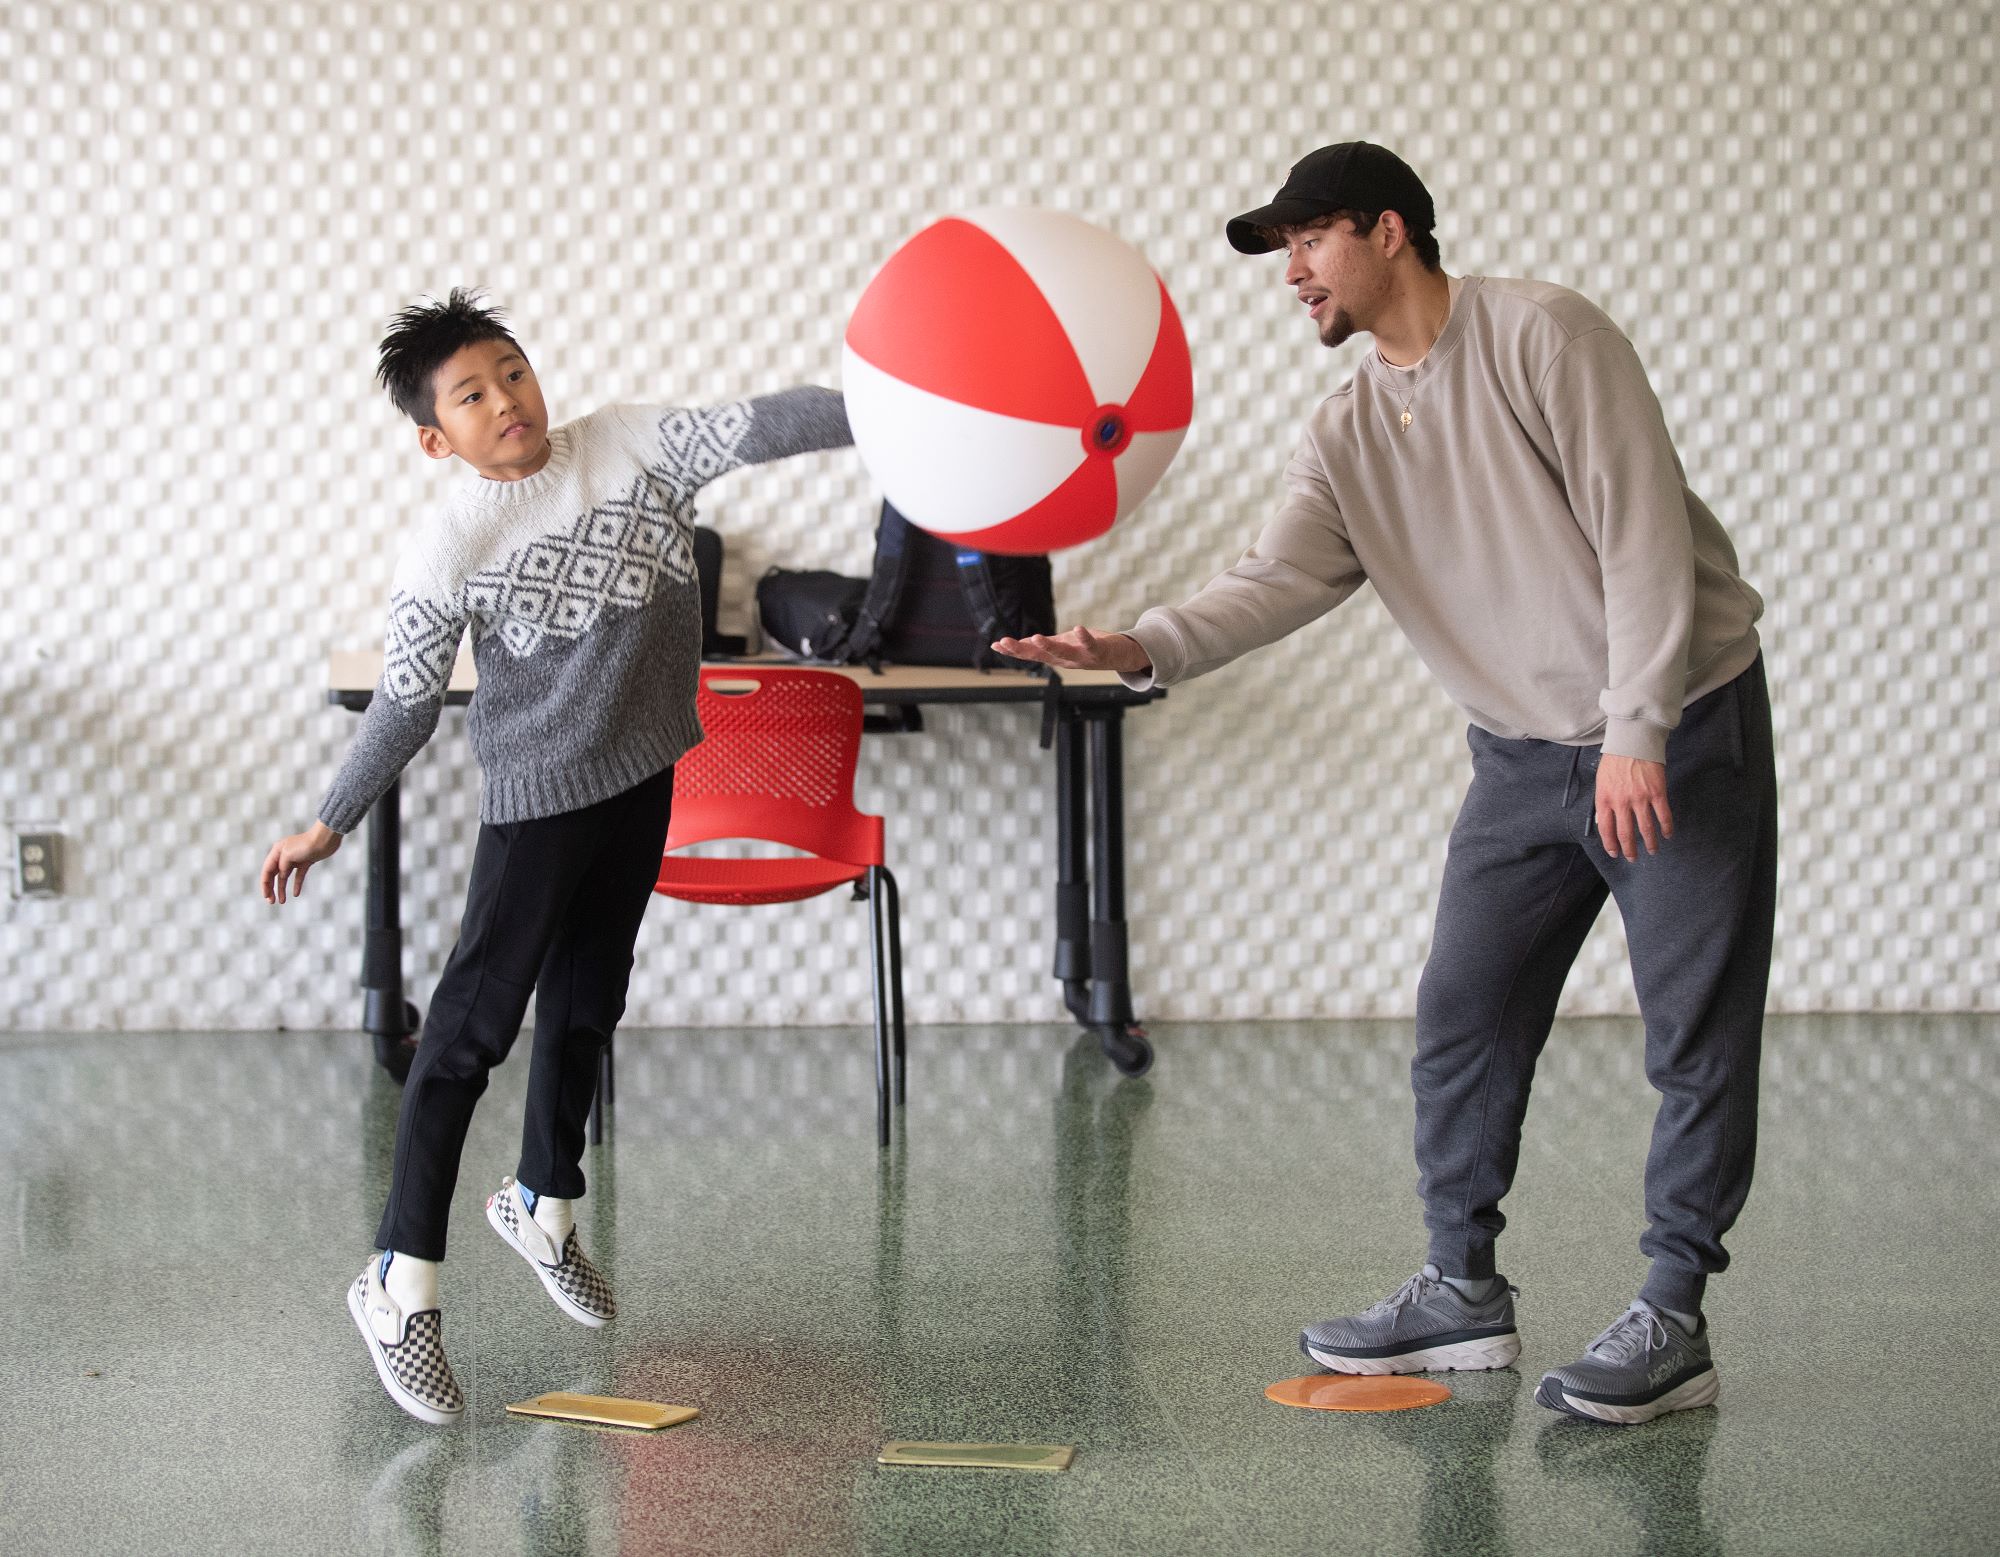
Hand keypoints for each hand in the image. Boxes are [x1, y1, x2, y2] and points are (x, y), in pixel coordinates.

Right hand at [262, 822, 341, 903]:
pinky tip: (296, 894)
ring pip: (285, 877)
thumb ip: (282, 867)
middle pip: (274, 875)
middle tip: (271, 902)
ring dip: (282, 889)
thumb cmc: (306, 844)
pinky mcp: (305, 863)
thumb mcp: (288, 855)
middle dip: (271, 889)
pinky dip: (296, 885)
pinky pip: (298, 876)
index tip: (266, 896)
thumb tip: (281, 876)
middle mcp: (283, 855)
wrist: (325, 839)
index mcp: (276, 851)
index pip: (266, 870)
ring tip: (282, 901)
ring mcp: (295, 859)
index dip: (265, 884)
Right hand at [991, 627, 1150, 673]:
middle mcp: (1065, 660)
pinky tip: (1078, 628)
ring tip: (1035, 637)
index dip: (1012, 650)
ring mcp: (1081, 657)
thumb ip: (1046, 646)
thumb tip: (1024, 643)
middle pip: (1039, 655)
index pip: (1029, 654)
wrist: (1120, 656)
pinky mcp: (1098, 651)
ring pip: (1061, 653)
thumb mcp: (1064, 646)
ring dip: (1047, 647)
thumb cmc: (1088, 648)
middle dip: (1021, 650)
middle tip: (1004, 642)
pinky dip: (1084, 637)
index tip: (995, 644)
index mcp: (1055, 656)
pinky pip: (1090, 645)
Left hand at [1595, 756, 1672, 860]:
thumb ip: (1604, 801)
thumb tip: (1604, 820)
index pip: (1606, 829)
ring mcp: (1640, 798)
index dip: (1610, 844)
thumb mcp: (1601, 782)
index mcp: (1605, 799)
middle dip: (1629, 849)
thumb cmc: (1615, 760)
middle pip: (1625, 833)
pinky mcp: (1657, 793)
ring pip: (1646, 829)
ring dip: (1650, 843)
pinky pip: (1663, 816)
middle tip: (1633, 858)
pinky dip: (1666, 828)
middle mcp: (1621, 802)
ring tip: (1652, 851)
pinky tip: (1667, 834)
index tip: (1615, 853)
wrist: (1633, 742)